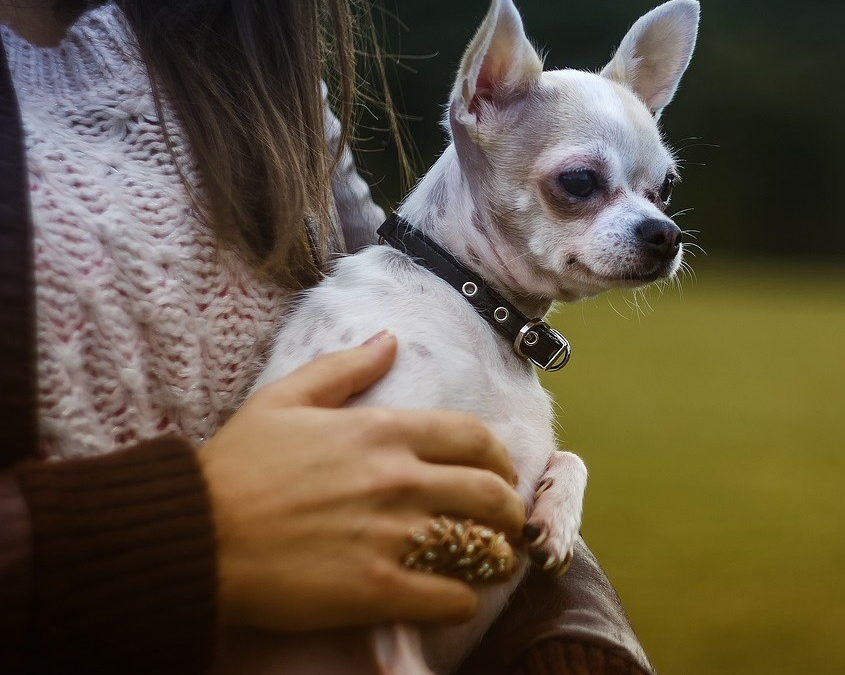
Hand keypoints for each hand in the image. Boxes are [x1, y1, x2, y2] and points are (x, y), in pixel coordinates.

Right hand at [198, 332, 523, 631]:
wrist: (192, 535)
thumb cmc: (234, 467)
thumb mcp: (284, 399)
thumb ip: (344, 369)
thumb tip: (388, 340)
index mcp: (383, 432)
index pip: (475, 438)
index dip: (499, 459)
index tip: (498, 475)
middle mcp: (400, 479)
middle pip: (492, 494)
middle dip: (510, 512)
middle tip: (504, 526)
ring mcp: (393, 535)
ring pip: (483, 547)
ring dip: (497, 559)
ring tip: (491, 565)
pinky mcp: (377, 589)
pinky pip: (450, 598)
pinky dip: (463, 601)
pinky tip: (455, 599)